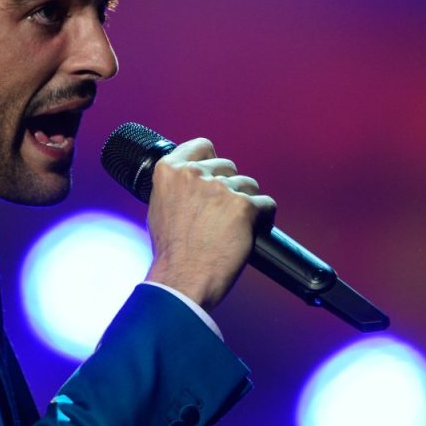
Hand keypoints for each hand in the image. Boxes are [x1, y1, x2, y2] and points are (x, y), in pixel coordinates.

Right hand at [144, 138, 275, 311]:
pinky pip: (266, 204)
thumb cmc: (171, 252)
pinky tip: (251, 232)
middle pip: (228, 167)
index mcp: (169, 170)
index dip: (211, 161)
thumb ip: (176, 188)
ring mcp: (220, 189)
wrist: (182, 280)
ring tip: (232, 228)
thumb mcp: (159, 208)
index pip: (202, 146)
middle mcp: (195, 174)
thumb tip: (193, 181)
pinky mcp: (243, 206)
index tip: (214, 175)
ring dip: (246, 204)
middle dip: (229, 188)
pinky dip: (264, 219)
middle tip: (220, 215)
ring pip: (249, 185)